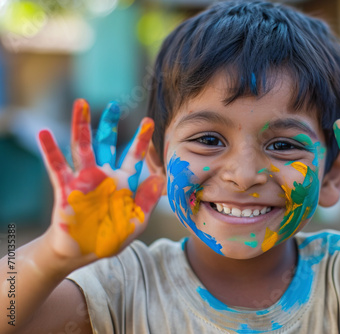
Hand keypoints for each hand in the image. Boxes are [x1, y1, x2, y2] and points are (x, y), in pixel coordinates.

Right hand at [39, 99, 164, 262]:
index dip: (142, 140)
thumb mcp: (135, 222)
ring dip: (80, 125)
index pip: (134, 156)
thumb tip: (160, 178)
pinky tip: (44, 133)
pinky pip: (57, 167)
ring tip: (80, 103)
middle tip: (113, 104)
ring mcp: (83, 180)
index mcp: (123, 183)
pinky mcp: (66, 188)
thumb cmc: (109, 238)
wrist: (81, 253)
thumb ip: (147, 201)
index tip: (150, 121)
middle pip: (106, 144)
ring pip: (82, 147)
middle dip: (109, 124)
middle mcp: (103, 176)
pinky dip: (51, 151)